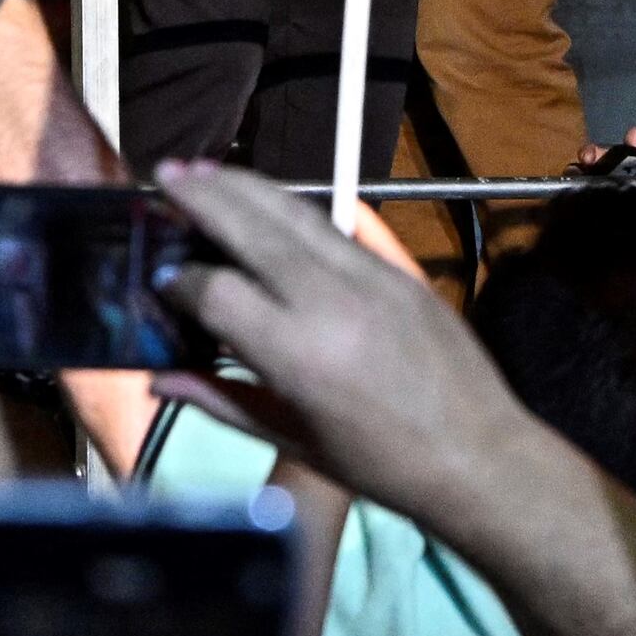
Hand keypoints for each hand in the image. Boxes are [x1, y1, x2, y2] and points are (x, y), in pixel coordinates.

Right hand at [138, 162, 530, 528]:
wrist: (480, 457)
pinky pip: (336, 226)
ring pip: (295, 212)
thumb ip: (220, 400)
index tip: (160, 278)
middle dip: (202, 197)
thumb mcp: (293, 442)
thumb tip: (156, 377)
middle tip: (164, 172)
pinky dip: (292, 208)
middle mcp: (329, 301)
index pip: (216, 291)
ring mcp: (370, 277)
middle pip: (251, 227)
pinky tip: (267, 199)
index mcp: (297, 354)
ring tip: (205, 169)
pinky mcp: (399, 270)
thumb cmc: (380, 466)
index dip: (179, 281)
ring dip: (245, 186)